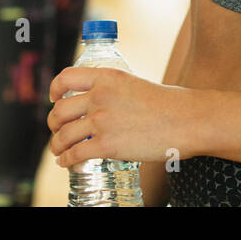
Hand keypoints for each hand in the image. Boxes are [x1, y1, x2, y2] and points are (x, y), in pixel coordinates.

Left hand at [47, 66, 196, 166]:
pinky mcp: (107, 145)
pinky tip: (67, 162)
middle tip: (57, 129)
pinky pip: (75, 154)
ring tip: (59, 150)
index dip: (54, 89)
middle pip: (59, 111)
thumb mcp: (135, 84)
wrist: (187, 120)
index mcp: (107, 77)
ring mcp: (102, 121)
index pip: (66, 78)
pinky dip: (66, 161)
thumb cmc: (168, 103)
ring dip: (56, 145)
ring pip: (63, 135)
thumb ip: (114, 90)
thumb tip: (100, 104)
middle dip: (53, 123)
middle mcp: (100, 96)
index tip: (54, 98)